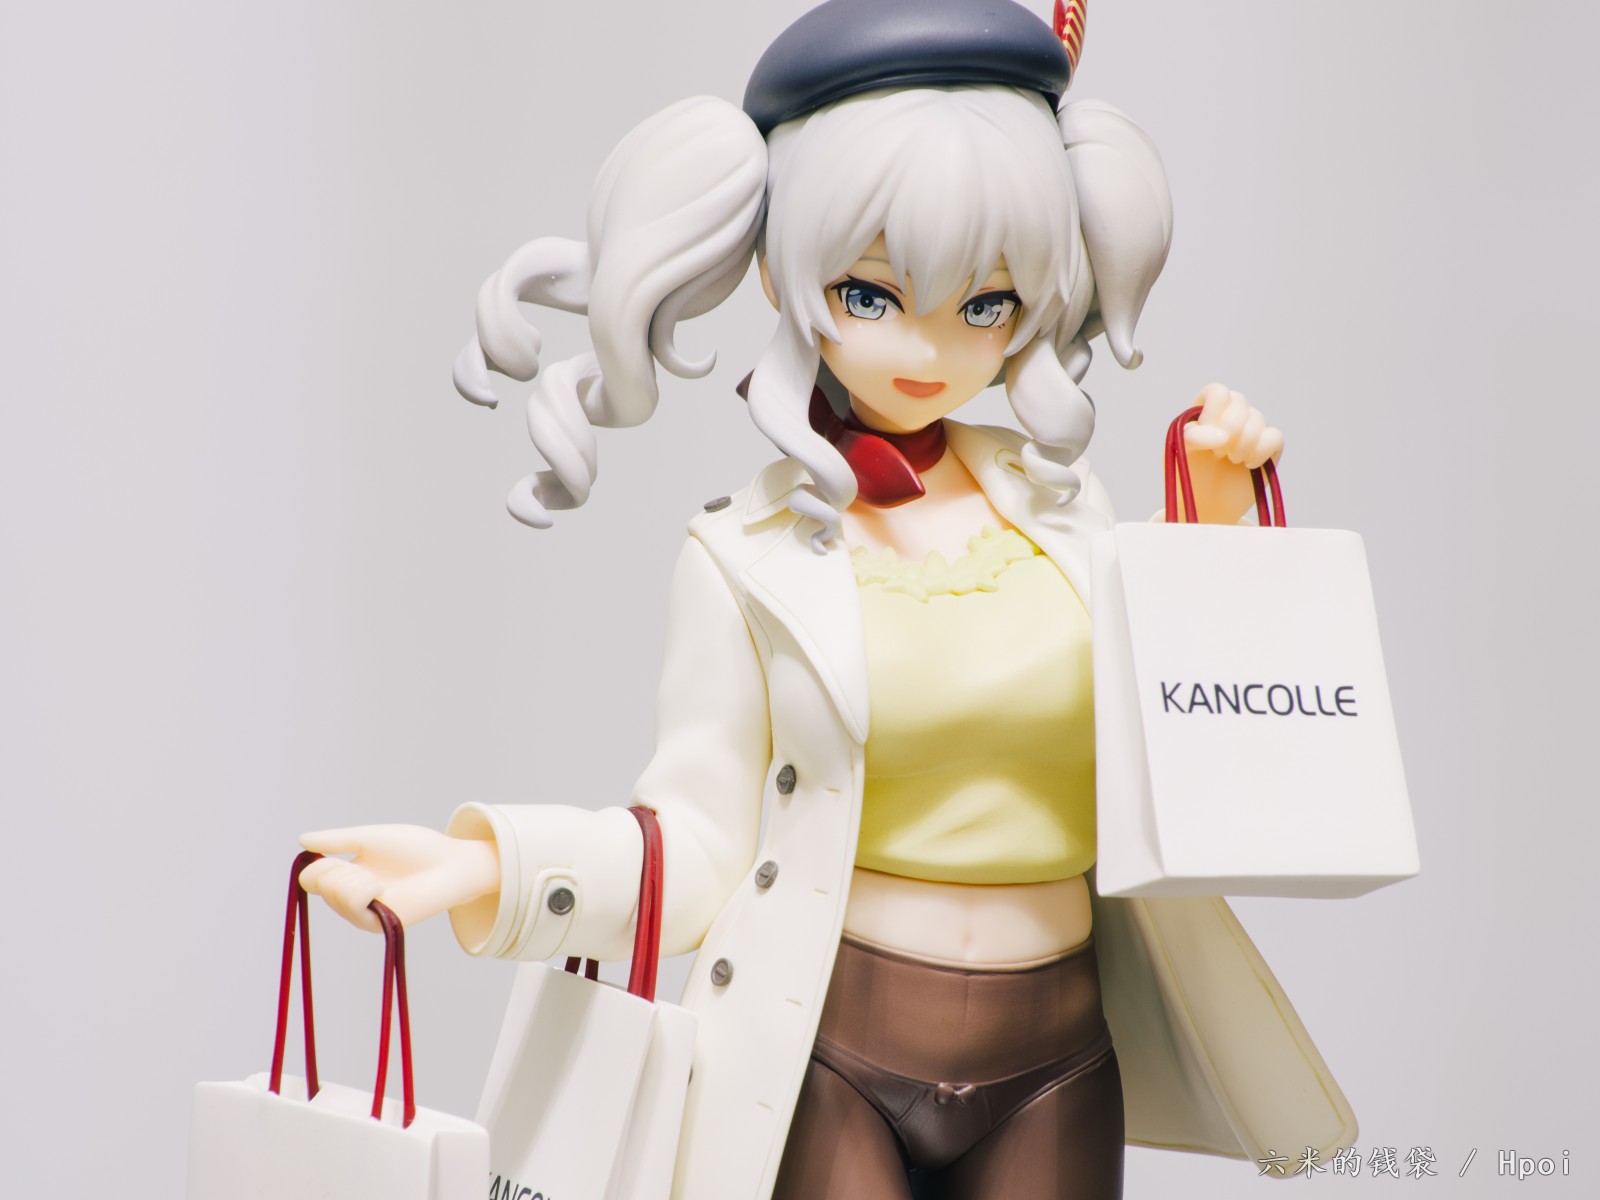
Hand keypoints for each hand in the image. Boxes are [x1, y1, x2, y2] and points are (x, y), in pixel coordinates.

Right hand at [298, 825, 500, 931]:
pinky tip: (383, 889)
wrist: (451, 864)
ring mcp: (364, 914)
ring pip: (335, 895)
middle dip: (343, 869)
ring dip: (357, 878)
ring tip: (382, 879)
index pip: (310, 879)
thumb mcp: (370, 838)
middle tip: (373, 869)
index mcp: (348, 877)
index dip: (317, 866)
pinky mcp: (378, 925)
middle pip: (319, 886)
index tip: (336, 855)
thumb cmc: (415, 849)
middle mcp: (351, 899)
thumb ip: (337, 841)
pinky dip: (366, 890)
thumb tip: (302, 840)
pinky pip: (354, 905)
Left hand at [1179, 383, 1283, 523]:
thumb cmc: (1188, 476)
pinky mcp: (1267, 448)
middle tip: (1217, 454)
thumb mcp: (1178, 453)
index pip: (1217, 392)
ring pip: (1258, 418)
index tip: (1207, 438)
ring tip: (1231, 460)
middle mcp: (1229, 415)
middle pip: (1240, 401)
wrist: (1205, 505)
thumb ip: (1193, 437)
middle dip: (1230, 429)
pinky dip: (1261, 450)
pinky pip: (1275, 436)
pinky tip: (1248, 465)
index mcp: (1205, 411)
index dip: (1214, 412)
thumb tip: (1223, 436)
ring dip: (1243, 443)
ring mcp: (1250, 430)